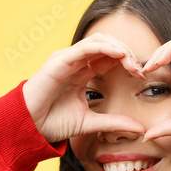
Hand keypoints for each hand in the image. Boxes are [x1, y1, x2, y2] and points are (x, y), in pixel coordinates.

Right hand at [22, 33, 148, 143]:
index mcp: (82, 72)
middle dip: (127, 54)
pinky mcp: (59, 61)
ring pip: (99, 41)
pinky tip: (119, 55)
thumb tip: (141, 129)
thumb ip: (115, 123)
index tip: (142, 76)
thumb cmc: (52, 123)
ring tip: (132, 62)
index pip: (110, 57)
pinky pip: (85, 47)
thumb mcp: (91, 123)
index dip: (128, 62)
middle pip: (108, 45)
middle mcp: (75, 62)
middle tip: (140, 69)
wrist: (29, 128)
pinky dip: (104, 47)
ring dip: (119, 49)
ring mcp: (67, 59)